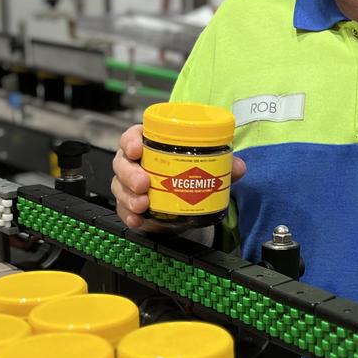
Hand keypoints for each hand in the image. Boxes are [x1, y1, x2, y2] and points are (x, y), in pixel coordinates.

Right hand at [110, 124, 246, 231]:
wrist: (186, 204)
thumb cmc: (190, 175)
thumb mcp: (208, 167)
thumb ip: (224, 166)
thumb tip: (238, 167)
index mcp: (150, 145)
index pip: (133, 136)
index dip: (131, 141)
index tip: (138, 149)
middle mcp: (136, 163)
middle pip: (122, 163)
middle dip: (130, 174)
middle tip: (144, 183)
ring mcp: (130, 186)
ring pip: (119, 187)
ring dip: (129, 196)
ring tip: (143, 204)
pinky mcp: (130, 207)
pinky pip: (123, 210)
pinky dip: (129, 216)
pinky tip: (138, 220)